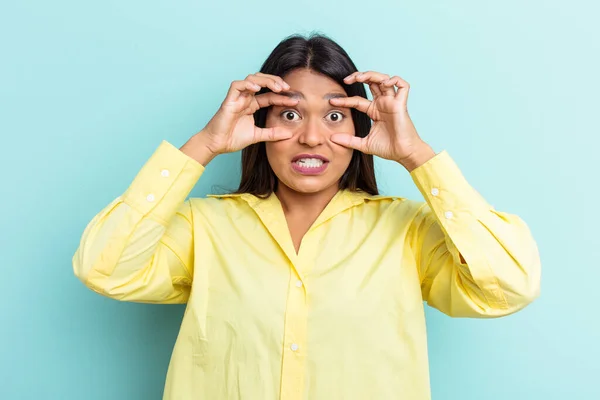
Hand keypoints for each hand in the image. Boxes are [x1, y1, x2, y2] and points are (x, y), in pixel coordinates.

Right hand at [180, 73, 298, 165]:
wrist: (216, 145)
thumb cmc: (232, 139)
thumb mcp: (258, 136)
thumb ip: (272, 134)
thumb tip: (289, 134)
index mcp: (252, 105)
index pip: (270, 96)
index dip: (283, 96)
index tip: (295, 100)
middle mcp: (245, 98)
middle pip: (262, 82)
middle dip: (276, 82)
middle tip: (288, 88)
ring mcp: (237, 98)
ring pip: (252, 79)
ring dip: (266, 80)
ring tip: (277, 87)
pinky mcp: (228, 100)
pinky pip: (237, 85)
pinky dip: (248, 84)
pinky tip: (258, 89)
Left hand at [329, 71, 434, 170]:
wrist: (403, 154)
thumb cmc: (388, 148)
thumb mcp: (363, 144)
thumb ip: (348, 140)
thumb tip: (332, 138)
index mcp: (374, 111)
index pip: (357, 100)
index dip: (345, 99)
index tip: (332, 102)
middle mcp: (383, 104)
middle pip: (371, 82)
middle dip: (359, 77)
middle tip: (346, 80)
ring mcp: (392, 103)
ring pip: (384, 79)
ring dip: (372, 75)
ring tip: (360, 77)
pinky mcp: (401, 104)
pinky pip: (403, 85)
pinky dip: (395, 80)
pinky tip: (384, 83)